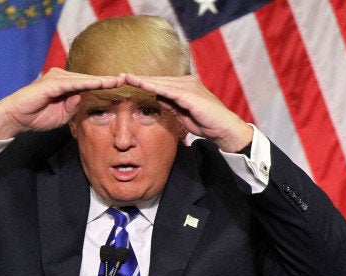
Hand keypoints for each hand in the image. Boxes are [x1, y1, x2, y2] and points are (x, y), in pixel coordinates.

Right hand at [0, 68, 124, 140]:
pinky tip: (100, 84)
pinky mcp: (51, 83)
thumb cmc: (37, 116)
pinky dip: (87, 83)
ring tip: (117, 81)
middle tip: (126, 78)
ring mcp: (56, 78)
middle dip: (107, 79)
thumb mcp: (62, 114)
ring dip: (101, 80)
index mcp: (65, 84)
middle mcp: (62, 77)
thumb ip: (73, 106)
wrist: (15, 118)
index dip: (105, 84)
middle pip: (89, 78)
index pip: (89, 84)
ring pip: (83, 78)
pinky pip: (72, 83)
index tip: (122, 86)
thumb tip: (83, 100)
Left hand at [123, 73, 252, 151]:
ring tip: (126, 77)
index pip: (160, 82)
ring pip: (161, 82)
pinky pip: (168, 89)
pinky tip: (141, 84)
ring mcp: (189, 86)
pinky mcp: (190, 94)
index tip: (126, 81)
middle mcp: (187, 82)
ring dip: (143, 80)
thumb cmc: (206, 123)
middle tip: (120, 76)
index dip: (143, 82)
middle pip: (158, 79)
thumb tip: (156, 97)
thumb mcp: (182, 113)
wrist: (225, 130)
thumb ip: (170, 104)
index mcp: (185, 86)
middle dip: (139, 78)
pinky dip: (154, 86)